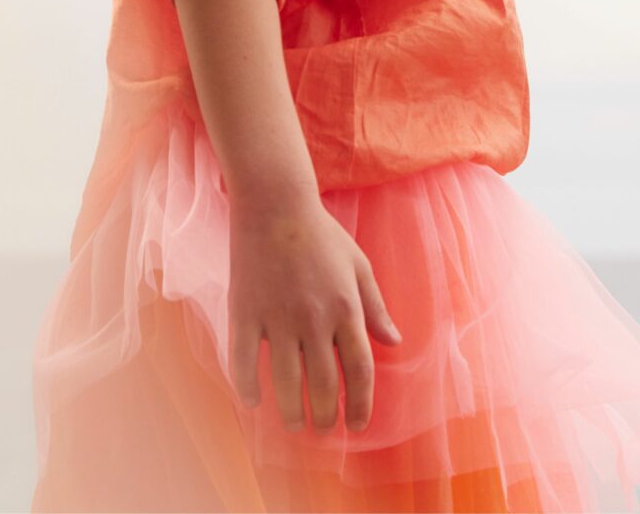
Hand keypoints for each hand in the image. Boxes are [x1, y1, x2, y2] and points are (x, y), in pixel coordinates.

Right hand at [226, 196, 402, 432]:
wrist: (276, 208)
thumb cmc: (322, 236)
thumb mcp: (359, 267)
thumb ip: (375, 307)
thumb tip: (395, 342)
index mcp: (346, 308)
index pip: (360, 369)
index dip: (361, 402)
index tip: (358, 426)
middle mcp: (315, 319)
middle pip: (324, 383)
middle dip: (327, 416)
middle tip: (325, 431)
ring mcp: (278, 318)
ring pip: (286, 380)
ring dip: (292, 411)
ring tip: (295, 426)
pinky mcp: (245, 314)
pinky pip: (244, 361)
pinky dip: (248, 386)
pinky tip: (254, 403)